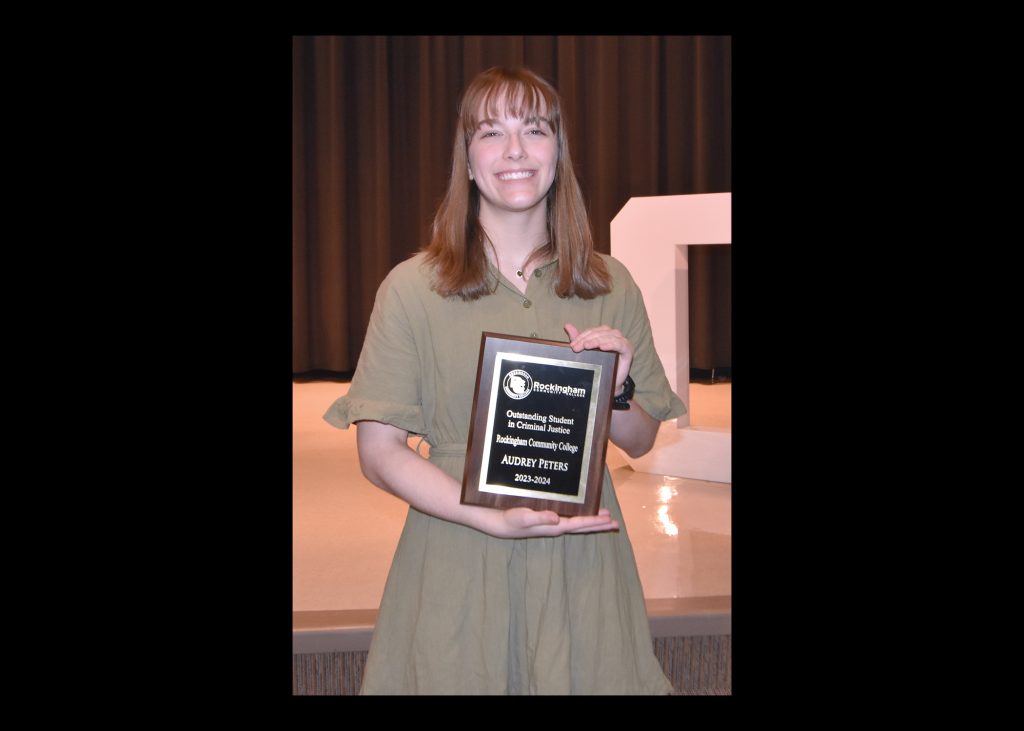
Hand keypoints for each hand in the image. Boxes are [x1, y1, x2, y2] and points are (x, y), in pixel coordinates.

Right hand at [489, 507, 618, 537]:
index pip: (579, 524)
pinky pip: (569, 517)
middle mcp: (556, 526)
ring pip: (577, 522)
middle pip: (582, 526)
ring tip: (605, 517)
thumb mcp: (523, 517)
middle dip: (598, 524)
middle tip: (615, 523)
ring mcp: (551, 523)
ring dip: (591, 520)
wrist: (497, 523)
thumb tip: (558, 518)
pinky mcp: (546, 518)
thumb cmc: (509, 519)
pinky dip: (579, 515)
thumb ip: (540, 518)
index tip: (609, 520)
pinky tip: (581, 511)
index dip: (595, 522)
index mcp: (554, 526)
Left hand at [564, 322, 632, 394]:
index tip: (573, 345)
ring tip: (587, 346)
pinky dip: (612, 344)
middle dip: (587, 339)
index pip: (593, 331)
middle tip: (577, 348)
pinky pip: (621, 344)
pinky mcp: (628, 350)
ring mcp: (622, 342)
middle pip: (601, 333)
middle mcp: (614, 336)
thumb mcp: (585, 352)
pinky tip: (603, 347)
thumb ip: (579, 339)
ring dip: (597, 340)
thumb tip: (567, 325)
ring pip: (610, 336)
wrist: (606, 384)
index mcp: (605, 334)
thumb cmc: (598, 366)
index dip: (582, 336)